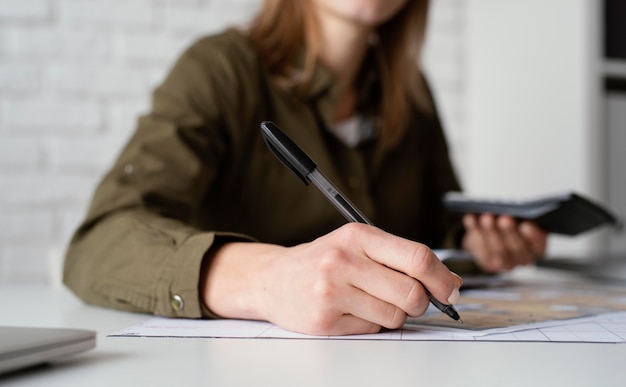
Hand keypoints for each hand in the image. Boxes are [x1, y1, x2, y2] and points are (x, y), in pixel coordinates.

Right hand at [201, 223, 461, 335]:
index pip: (417, 257)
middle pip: (411, 293)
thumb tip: (448, 282)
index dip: (442, 278)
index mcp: (357, 236)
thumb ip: (400, 258)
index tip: (451, 290)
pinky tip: (350, 311)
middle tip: (410, 301)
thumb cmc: (322, 260)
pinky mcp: (324, 320)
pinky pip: (371, 329)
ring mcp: (331, 292)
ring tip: (370, 301)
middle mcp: (343, 261)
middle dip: (420, 303)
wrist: (272, 278)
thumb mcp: (357, 244)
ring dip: (393, 314)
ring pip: (395, 316)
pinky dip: (370, 324)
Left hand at [461, 213, 547, 272]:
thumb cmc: (512, 224)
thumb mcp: (521, 218)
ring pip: (497, 249)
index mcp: (537, 248)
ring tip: (486, 217)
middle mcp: (523, 259)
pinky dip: (474, 231)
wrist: (493, 238)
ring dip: (490, 232)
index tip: (526, 225)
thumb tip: (517, 209)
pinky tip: (471, 219)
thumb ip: (523, 216)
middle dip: (509, 232)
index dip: (532, 236)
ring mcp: (505, 263)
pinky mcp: (487, 262)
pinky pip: (479, 248)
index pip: (538, 245)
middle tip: (504, 218)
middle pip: (516, 248)